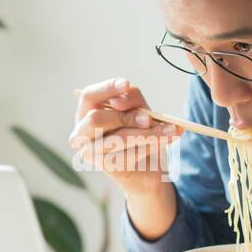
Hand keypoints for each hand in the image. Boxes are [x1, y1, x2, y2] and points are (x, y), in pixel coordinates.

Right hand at [70, 77, 182, 200]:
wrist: (145, 167)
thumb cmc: (137, 132)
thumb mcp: (138, 109)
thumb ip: (132, 101)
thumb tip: (129, 104)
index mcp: (86, 112)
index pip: (89, 95)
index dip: (107, 89)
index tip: (126, 84)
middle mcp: (81, 132)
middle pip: (97, 119)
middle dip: (126, 117)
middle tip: (148, 119)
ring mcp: (90, 152)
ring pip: (116, 139)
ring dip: (146, 134)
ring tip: (170, 130)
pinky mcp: (104, 166)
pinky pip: (127, 155)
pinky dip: (149, 147)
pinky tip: (166, 141)